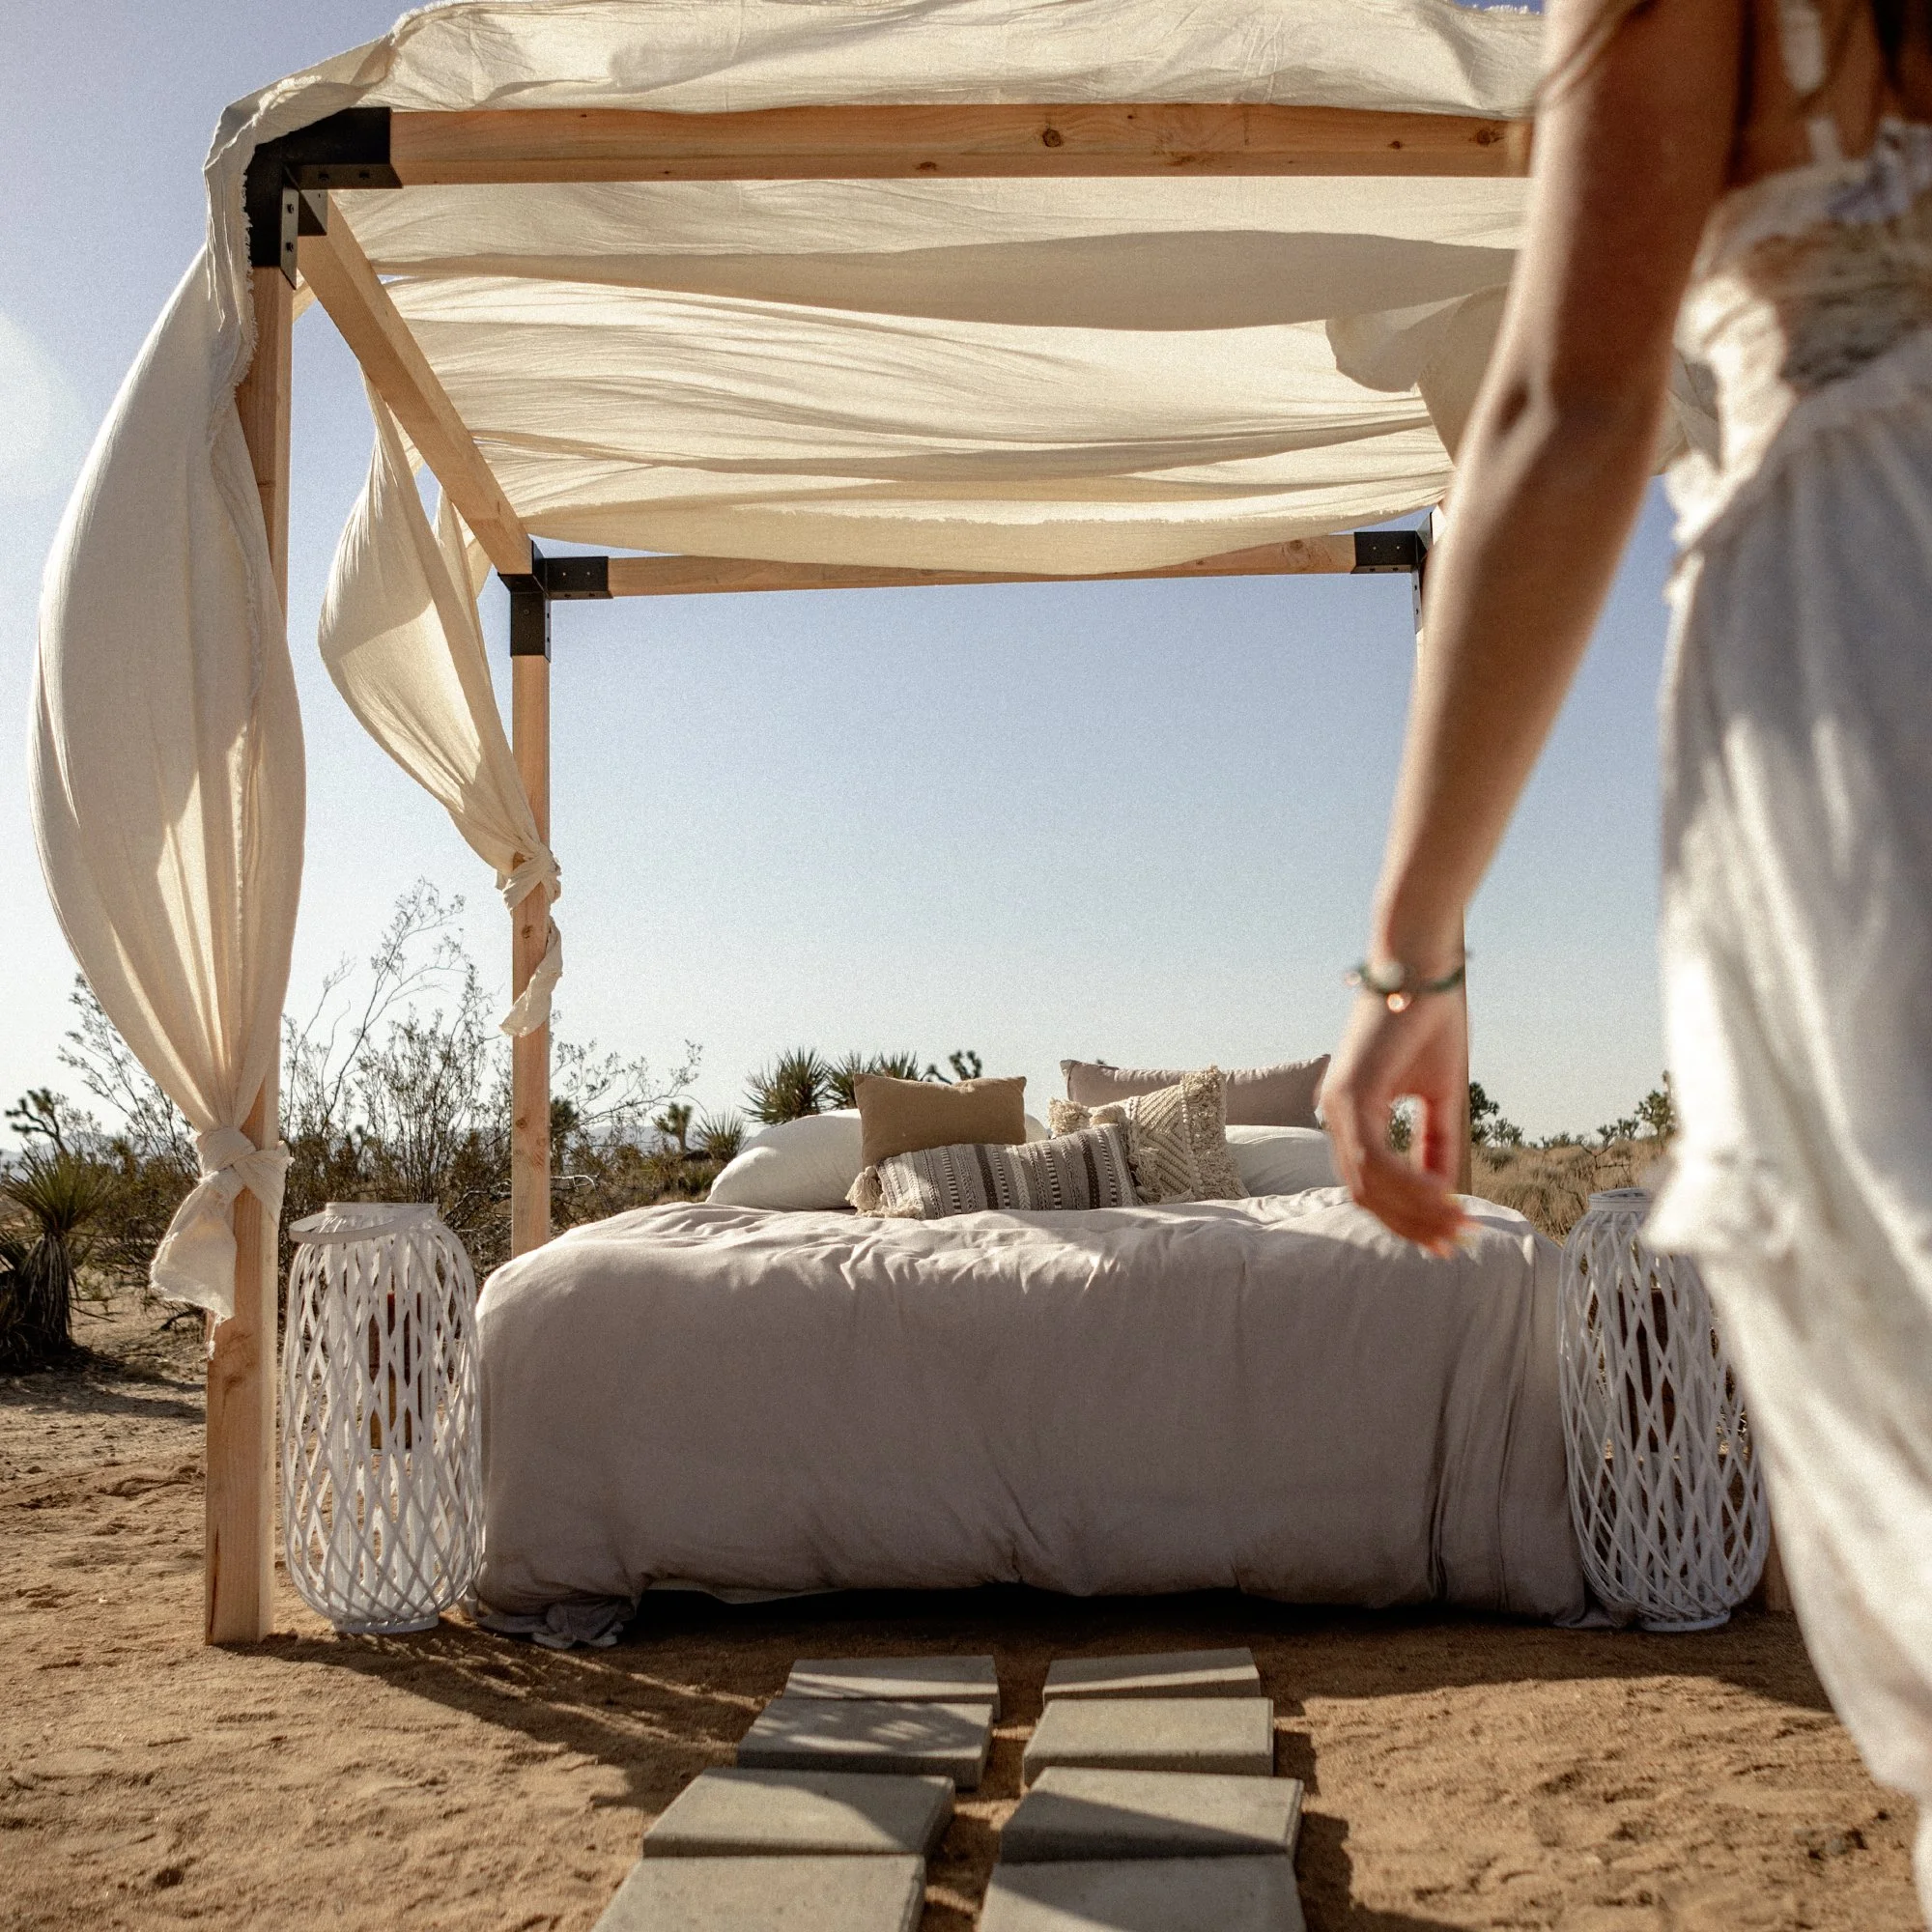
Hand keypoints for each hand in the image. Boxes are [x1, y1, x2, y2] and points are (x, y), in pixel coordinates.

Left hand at [1325, 988, 1471, 1255]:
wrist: (1422, 967)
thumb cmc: (1430, 1022)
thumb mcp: (1438, 1096)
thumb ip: (1434, 1142)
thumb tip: (1444, 1193)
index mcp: (1350, 1113)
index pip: (1370, 1184)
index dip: (1406, 1217)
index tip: (1446, 1238)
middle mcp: (1334, 1112)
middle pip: (1365, 1194)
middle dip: (1411, 1224)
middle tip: (1455, 1244)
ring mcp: (1337, 1104)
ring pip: (1369, 1183)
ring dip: (1415, 1208)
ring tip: (1457, 1222)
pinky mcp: (1350, 1093)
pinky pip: (1374, 1157)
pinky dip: (1408, 1182)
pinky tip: (1443, 1194)